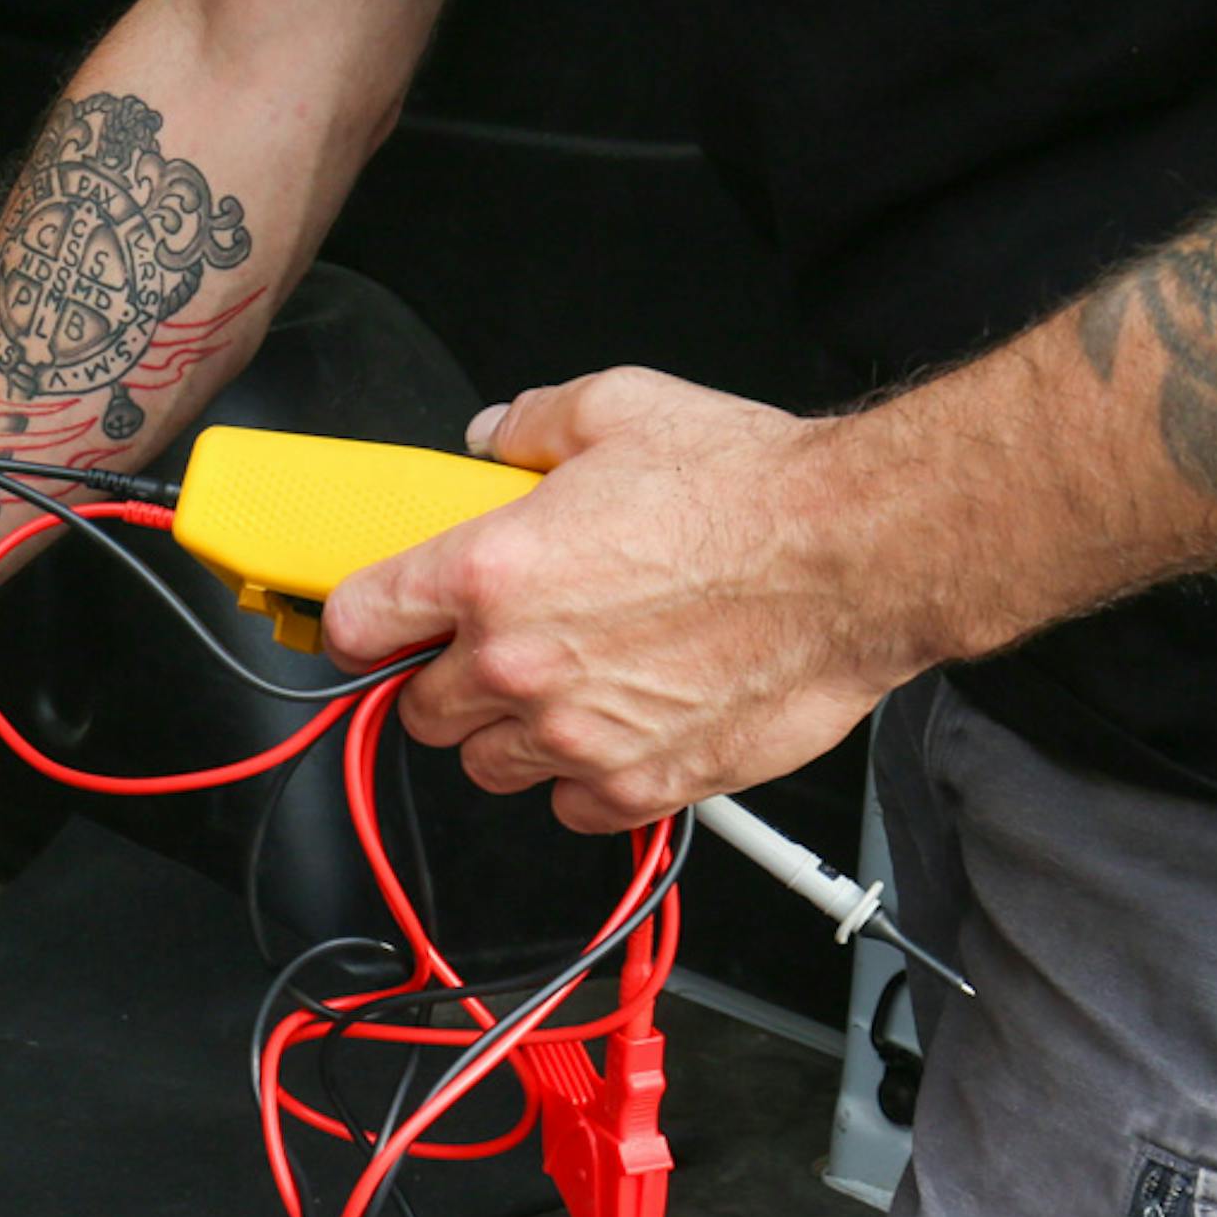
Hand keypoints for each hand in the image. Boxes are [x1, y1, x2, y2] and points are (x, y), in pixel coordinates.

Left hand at [321, 368, 944, 830]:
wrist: (858, 556)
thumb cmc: (752, 488)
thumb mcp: (617, 408)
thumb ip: (529, 425)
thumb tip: (492, 438)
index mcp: (490, 571)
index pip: (358, 624)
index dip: (360, 626)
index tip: (372, 630)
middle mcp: (520, 663)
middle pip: (418, 710)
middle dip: (444, 681)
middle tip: (492, 649)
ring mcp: (578, 734)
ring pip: (488, 767)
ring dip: (509, 736)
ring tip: (563, 689)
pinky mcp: (642, 782)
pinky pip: (570, 808)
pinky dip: (582, 781)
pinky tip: (616, 729)